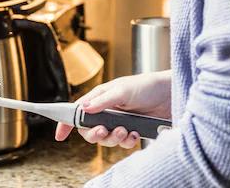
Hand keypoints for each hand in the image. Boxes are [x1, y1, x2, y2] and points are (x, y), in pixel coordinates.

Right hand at [54, 70, 171, 148]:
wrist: (170, 95)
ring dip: (114, 138)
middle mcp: (107, 111)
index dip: (66, 124)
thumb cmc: (146, 86)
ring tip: (125, 130)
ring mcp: (119, 122)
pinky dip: (127, 141)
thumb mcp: (122, 90)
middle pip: (90, 130)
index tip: (59, 135)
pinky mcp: (131, 130)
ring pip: (106, 139)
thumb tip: (83, 109)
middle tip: (104, 131)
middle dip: (96, 134)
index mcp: (99, 98)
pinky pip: (122, 143)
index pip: (77, 112)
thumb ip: (102, 101)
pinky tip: (135, 134)